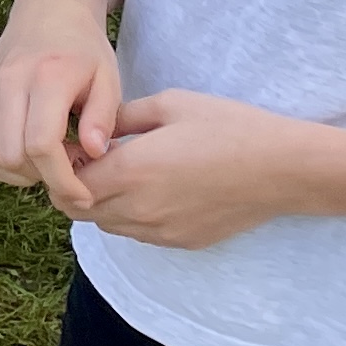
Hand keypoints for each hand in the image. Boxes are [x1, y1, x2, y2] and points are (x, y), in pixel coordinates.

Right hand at [0, 0, 118, 212]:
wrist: (49, 10)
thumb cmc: (84, 49)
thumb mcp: (108, 78)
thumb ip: (103, 117)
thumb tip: (93, 155)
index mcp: (47, 76)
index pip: (42, 144)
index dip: (63, 179)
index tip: (84, 193)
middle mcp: (8, 83)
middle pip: (12, 156)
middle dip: (43, 178)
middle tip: (67, 171)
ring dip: (16, 174)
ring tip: (44, 163)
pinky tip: (23, 155)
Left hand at [64, 90, 306, 246]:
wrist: (282, 168)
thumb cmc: (228, 127)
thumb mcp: (170, 104)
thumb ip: (122, 116)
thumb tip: (93, 126)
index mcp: (131, 171)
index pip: (68, 184)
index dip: (64, 165)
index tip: (75, 145)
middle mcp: (139, 209)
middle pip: (79, 211)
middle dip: (74, 186)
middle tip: (91, 159)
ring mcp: (160, 231)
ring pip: (107, 225)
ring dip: (101, 203)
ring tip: (123, 172)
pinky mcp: (180, 242)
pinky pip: (137, 234)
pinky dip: (130, 215)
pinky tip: (153, 188)